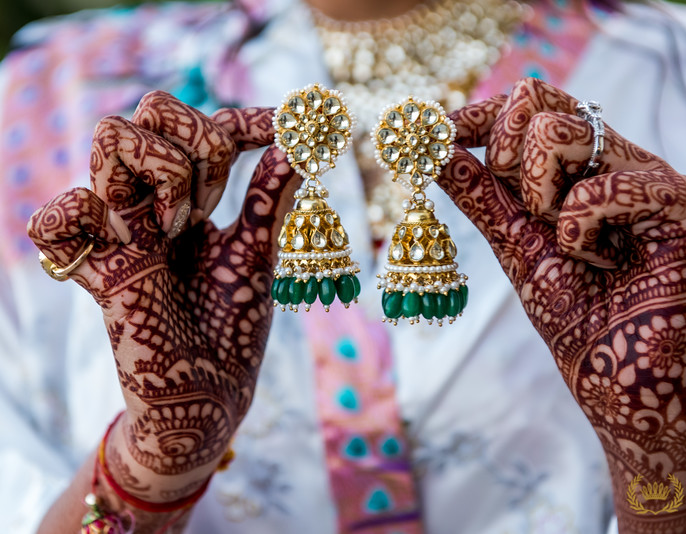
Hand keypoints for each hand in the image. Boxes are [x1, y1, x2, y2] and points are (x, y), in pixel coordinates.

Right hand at [28, 92, 298, 500]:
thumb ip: (268, 201)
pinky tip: (128, 243)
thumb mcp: (257, 257)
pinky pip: (56, 217)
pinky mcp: (94, 270)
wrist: (207, 400)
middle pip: (152, 110)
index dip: (241, 118)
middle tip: (218, 199)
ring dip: (163, 168)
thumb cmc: (231, 333)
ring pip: (110, 137)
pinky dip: (82, 214)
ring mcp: (119, 233)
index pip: (204, 128)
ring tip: (181, 226)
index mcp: (191, 204)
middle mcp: (151, 207)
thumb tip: (297, 145)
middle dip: (201, 139)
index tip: (282, 127)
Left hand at [442, 79, 685, 532]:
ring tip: (572, 248)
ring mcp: (651, 176)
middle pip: (541, 100)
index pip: (531, 105)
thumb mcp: (516, 249)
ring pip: (566, 130)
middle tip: (526, 211)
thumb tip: (436, 152)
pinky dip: (581, 230)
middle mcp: (616, 160)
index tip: (437, 131)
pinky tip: (605, 264)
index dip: (480, 113)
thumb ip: (483, 198)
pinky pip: (602, 185)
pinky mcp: (681, 201)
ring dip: (542, 197)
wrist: (621, 385)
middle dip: (508, 155)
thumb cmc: (577, 321)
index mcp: (581, 168)